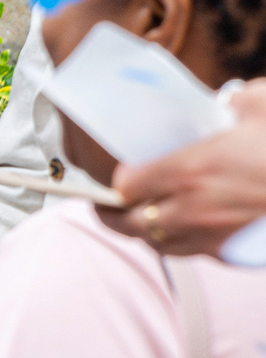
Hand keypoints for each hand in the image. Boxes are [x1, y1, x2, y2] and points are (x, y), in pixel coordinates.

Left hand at [110, 79, 265, 256]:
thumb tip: (225, 103)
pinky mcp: (236, 253)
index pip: (126, 185)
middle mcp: (194, 208)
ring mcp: (215, 236)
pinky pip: (195, 255)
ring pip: (161, 245)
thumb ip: (235, 102)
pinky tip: (186, 230)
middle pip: (131, 224)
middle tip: (107, 206)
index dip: (120, 181)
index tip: (126, 172)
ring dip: (147, 231)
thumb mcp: (263, 104)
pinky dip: (183, 244)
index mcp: (191, 169)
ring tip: (144, 217)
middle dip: (114, 215)